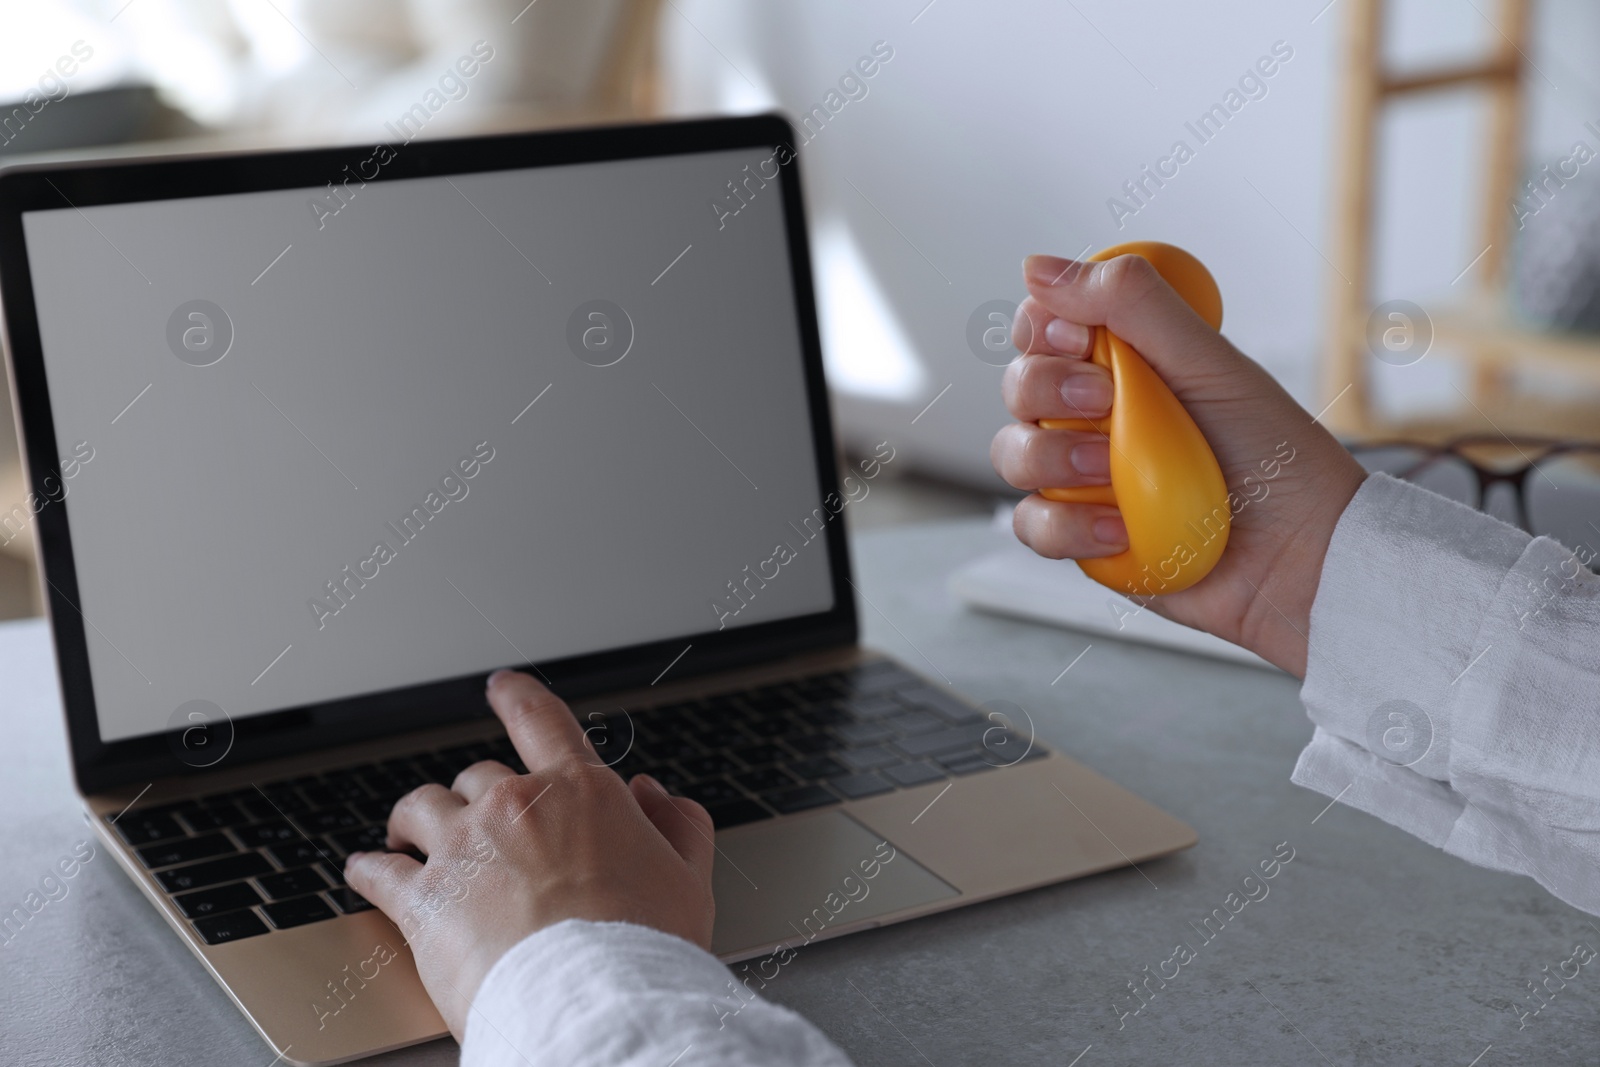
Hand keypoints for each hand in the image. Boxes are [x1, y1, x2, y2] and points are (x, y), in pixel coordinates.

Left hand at [345, 669, 716, 1039]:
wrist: (591, 1001)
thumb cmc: (643, 947)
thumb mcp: (687, 879)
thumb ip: (678, 827)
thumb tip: (658, 797)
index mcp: (580, 792)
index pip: (540, 719)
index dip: (516, 696)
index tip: (500, 687)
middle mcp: (515, 806)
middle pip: (478, 776)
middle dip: (475, 796)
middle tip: (476, 821)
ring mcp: (463, 848)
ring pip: (419, 808)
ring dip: (412, 819)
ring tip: (405, 834)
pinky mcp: (422, 900)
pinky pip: (378, 871)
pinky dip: (367, 868)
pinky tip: (363, 872)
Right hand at [989, 253, 1366, 675]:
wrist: (1303, 556)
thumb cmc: (1276, 458)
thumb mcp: (1209, 361)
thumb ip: (1130, 303)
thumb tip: (1041, 267)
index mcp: (1125, 364)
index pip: (1045, 326)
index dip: (1043, 327)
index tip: (1078, 339)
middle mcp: (1095, 418)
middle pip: (1018, 386)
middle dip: (1048, 391)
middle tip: (1107, 403)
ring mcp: (1083, 478)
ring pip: (1011, 453)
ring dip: (1054, 460)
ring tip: (1113, 473)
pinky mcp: (1081, 537)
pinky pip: (1030, 525)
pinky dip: (1067, 526)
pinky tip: (1119, 529)